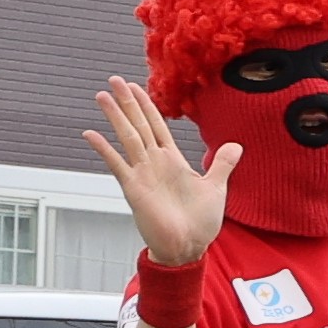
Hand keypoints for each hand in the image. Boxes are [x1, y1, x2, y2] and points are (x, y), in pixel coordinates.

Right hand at [85, 77, 231, 265]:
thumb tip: (236, 145)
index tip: (136, 87)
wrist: (189, 247)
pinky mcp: (134, 189)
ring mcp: (142, 174)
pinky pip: (118, 165)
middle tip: (114, 79)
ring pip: (127, 138)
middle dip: (127, 102)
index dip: (147, 105)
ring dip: (115, 117)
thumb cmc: (200, 222)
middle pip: (139, 125)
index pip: (157, 125)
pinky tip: (91, 134)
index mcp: (172, 160)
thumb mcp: (216, 187)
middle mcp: (154, 163)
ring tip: (101, 95)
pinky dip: (105, 149)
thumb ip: (222, 164)